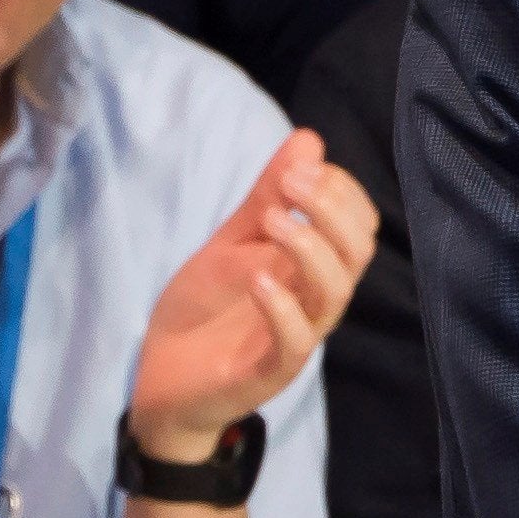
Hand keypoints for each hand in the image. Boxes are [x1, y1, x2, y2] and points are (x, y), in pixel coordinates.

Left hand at [131, 131, 373, 460]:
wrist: (160, 378)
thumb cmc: (203, 310)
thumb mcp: (231, 240)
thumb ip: (267, 196)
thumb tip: (308, 140)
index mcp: (311, 268)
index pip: (358, 225)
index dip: (341, 190)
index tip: (299, 167)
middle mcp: (313, 301)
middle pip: (357, 253)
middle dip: (332, 208)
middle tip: (289, 184)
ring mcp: (295, 338)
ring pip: (334, 293)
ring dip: (311, 248)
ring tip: (273, 220)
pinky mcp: (268, 372)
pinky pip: (294, 343)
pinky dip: (282, 308)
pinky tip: (257, 280)